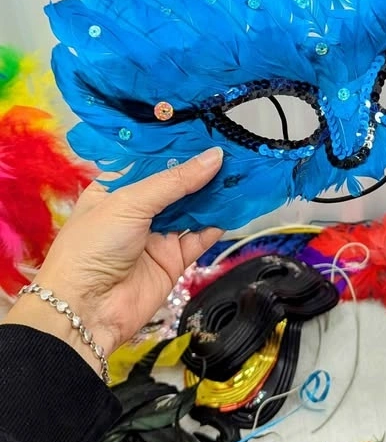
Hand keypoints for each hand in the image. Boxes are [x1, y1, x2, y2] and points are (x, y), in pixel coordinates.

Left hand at [4, 148, 223, 368]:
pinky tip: (235, 207)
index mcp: (116, 189)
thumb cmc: (92, 247)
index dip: (179, 148)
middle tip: (234, 151)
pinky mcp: (173, 260)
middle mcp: (138, 210)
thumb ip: (175, 181)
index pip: (152, 162)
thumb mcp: (130, 202)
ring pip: (192, 210)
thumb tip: (213, 157)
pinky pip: (200, 238)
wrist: (87, 309)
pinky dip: (217, 224)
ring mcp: (156, 236)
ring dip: (214, 195)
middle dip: (202, 171)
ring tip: (242, 174)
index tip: (209, 132)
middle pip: (177, 186)